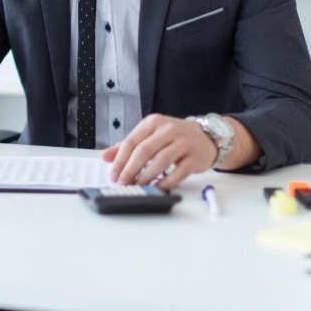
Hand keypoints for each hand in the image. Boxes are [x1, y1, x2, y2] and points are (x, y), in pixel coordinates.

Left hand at [100, 113, 216, 189]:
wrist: (205, 137)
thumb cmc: (173, 137)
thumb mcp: (149, 136)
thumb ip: (126, 146)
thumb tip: (104, 157)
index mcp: (153, 122)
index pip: (131, 141)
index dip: (120, 160)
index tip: (113, 175)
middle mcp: (168, 129)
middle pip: (144, 151)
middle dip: (130, 170)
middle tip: (123, 183)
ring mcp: (184, 142)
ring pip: (160, 160)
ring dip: (146, 177)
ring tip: (138, 186)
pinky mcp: (195, 156)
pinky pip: (178, 172)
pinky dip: (166, 181)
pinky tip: (157, 187)